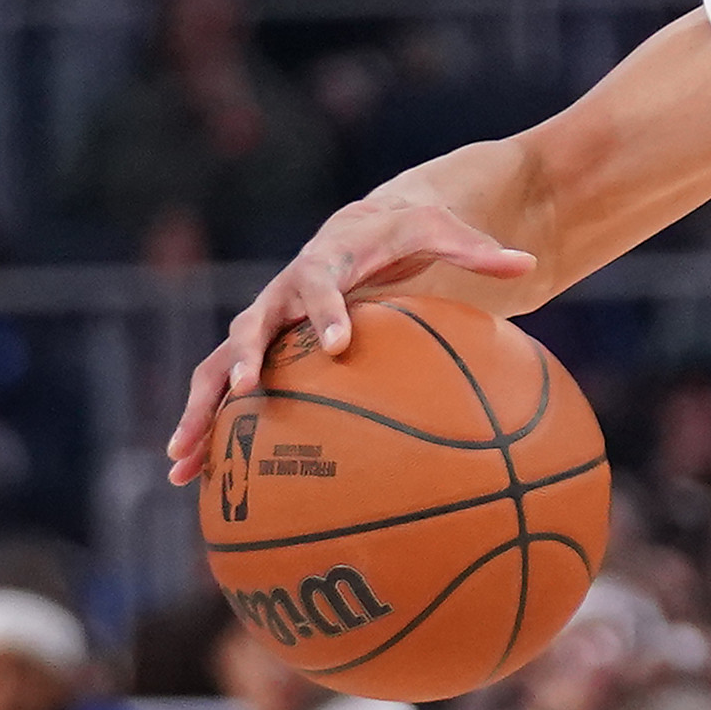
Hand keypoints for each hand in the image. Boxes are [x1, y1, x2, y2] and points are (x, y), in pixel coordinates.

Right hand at [163, 153, 542, 481]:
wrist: (359, 230)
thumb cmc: (405, 233)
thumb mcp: (443, 231)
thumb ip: (478, 249)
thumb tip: (529, 262)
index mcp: (324, 262)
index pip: (320, 284)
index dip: (326, 313)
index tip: (337, 345)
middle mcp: (281, 296)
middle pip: (250, 327)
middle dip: (243, 360)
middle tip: (245, 393)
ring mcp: (264, 327)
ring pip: (219, 369)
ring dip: (201, 411)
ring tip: (181, 458)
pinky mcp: (260, 355)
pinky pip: (226, 395)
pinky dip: (209, 433)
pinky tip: (190, 479)